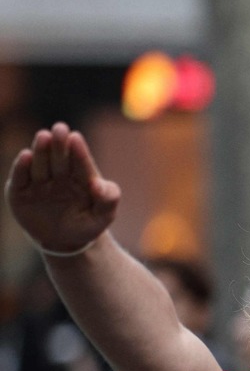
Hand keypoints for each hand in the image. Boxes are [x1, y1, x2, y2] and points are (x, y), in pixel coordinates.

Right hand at [5, 122, 119, 253]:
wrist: (64, 242)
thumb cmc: (87, 224)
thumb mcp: (103, 216)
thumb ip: (108, 199)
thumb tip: (98, 185)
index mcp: (81, 177)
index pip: (81, 163)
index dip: (79, 152)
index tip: (76, 138)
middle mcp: (59, 175)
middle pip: (60, 158)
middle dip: (60, 144)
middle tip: (60, 129)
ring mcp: (39, 182)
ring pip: (40, 164)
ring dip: (42, 150)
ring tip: (44, 136)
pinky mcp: (20, 191)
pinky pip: (21, 178)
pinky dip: (22, 167)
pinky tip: (25, 156)